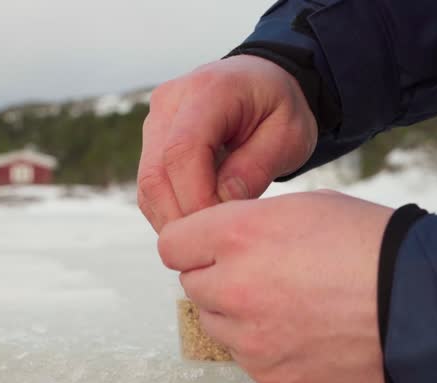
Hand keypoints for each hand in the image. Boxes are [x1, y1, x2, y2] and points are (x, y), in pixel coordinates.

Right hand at [138, 55, 318, 231]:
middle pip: (155, 174)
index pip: (182, 151)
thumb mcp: (288, 135)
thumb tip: (220, 203)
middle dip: (183, 218)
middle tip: (216, 244)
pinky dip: (170, 213)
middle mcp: (171, 101)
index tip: (223, 229)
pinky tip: (199, 224)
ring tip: (211, 237)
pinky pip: (150, 188)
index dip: (197, 198)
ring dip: (174, 220)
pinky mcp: (151, 141)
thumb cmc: (280, 108)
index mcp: (209, 90)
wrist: (264, 84)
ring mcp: (155, 121)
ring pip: (147, 186)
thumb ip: (255, 167)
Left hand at [160, 191, 394, 382]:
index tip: (213, 244)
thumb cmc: (374, 247)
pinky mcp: (270, 374)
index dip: (194, 241)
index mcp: (240, 235)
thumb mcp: (308, 207)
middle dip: (217, 275)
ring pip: (214, 323)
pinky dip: (262, 344)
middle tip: (262, 271)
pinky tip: (302, 329)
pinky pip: (245, 356)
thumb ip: (252, 223)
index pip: (172, 243)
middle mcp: (234, 287)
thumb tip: (224, 240)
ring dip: (236, 312)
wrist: (422, 306)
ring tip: (287, 301)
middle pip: (191, 284)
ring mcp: (250, 337)